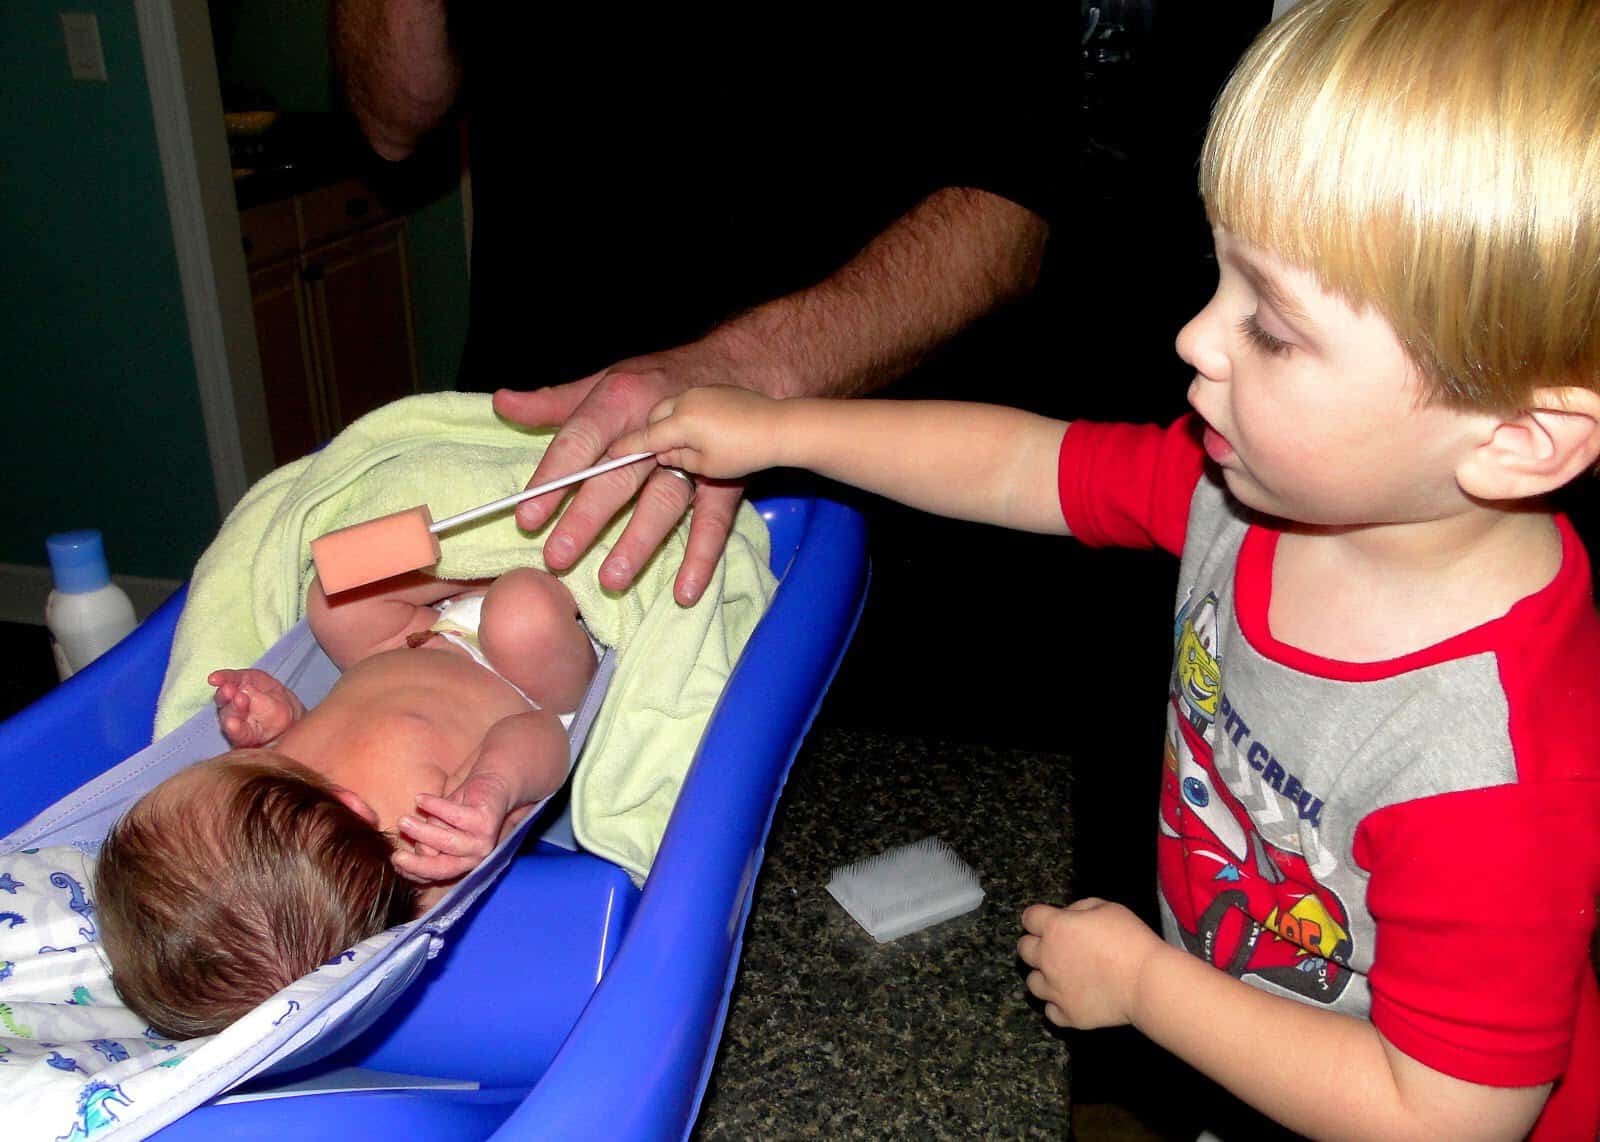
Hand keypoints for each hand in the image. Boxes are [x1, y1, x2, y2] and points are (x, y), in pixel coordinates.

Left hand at [208, 668, 302, 746]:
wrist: (276, 704)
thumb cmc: (277, 715)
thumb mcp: (279, 715)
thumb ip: (265, 708)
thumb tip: (249, 694)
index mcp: (246, 733)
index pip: (238, 733)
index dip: (235, 729)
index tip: (232, 725)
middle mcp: (232, 719)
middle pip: (230, 714)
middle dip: (235, 706)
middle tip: (240, 699)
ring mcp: (229, 702)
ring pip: (224, 699)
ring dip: (225, 694)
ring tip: (229, 689)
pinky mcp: (233, 682)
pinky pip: (225, 681)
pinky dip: (221, 679)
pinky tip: (214, 679)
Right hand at [391, 774, 512, 884]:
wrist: (494, 784)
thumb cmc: (462, 808)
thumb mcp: (439, 827)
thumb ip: (425, 841)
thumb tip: (403, 855)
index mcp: (463, 863)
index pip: (435, 874)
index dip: (413, 871)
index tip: (393, 862)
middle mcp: (475, 857)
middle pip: (443, 867)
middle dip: (417, 864)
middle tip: (395, 856)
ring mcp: (483, 841)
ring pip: (449, 842)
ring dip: (423, 832)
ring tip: (403, 821)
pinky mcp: (486, 820)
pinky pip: (456, 816)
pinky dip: (436, 807)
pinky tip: (420, 799)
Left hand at [492, 336, 777, 605]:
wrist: (739, 365)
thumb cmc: (659, 380)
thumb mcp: (606, 381)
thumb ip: (555, 402)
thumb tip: (502, 403)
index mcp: (620, 401)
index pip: (579, 441)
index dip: (553, 478)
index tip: (526, 517)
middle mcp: (656, 428)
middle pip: (618, 475)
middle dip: (587, 517)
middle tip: (558, 556)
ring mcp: (694, 455)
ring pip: (664, 500)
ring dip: (639, 541)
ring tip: (612, 580)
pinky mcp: (725, 478)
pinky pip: (714, 520)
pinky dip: (702, 556)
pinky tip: (685, 591)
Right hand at [614, 386, 789, 480]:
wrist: (781, 425)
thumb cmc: (745, 452)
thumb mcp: (707, 467)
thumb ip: (677, 458)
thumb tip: (661, 453)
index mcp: (681, 421)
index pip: (644, 437)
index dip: (625, 449)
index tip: (609, 456)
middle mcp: (685, 399)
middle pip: (652, 417)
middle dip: (648, 434)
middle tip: (655, 454)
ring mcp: (700, 391)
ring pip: (668, 407)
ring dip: (665, 424)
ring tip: (679, 444)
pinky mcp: (713, 389)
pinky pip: (686, 401)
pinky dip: (682, 416)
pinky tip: (697, 430)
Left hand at [1017, 899, 1163, 1028]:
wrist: (1146, 981)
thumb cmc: (1130, 940)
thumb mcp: (1107, 907)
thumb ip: (1079, 908)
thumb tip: (1067, 915)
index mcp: (1055, 928)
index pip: (1029, 918)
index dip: (1038, 918)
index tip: (1049, 922)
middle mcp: (1047, 958)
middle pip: (1023, 949)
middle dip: (1036, 945)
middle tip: (1056, 948)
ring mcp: (1054, 989)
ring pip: (1032, 983)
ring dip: (1044, 977)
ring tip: (1064, 976)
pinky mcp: (1067, 1014)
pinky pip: (1050, 1011)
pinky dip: (1058, 1005)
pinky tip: (1072, 999)